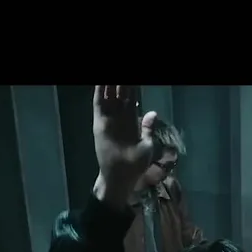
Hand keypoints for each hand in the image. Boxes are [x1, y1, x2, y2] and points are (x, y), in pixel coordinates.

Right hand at [92, 85, 156, 202]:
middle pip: (120, 92)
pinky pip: (99, 103)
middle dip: (122, 82)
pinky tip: (101, 83)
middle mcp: (120, 116)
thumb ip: (148, 129)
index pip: (132, 97)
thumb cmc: (135, 165)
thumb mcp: (147, 147)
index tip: (135, 80)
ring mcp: (109, 118)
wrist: (120, 177)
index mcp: (132, 119)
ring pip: (109, 94)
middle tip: (121, 74)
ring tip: (112, 74)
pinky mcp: (99, 122)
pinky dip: (100, 91)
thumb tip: (153, 112)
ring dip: (110, 84)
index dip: (133, 87)